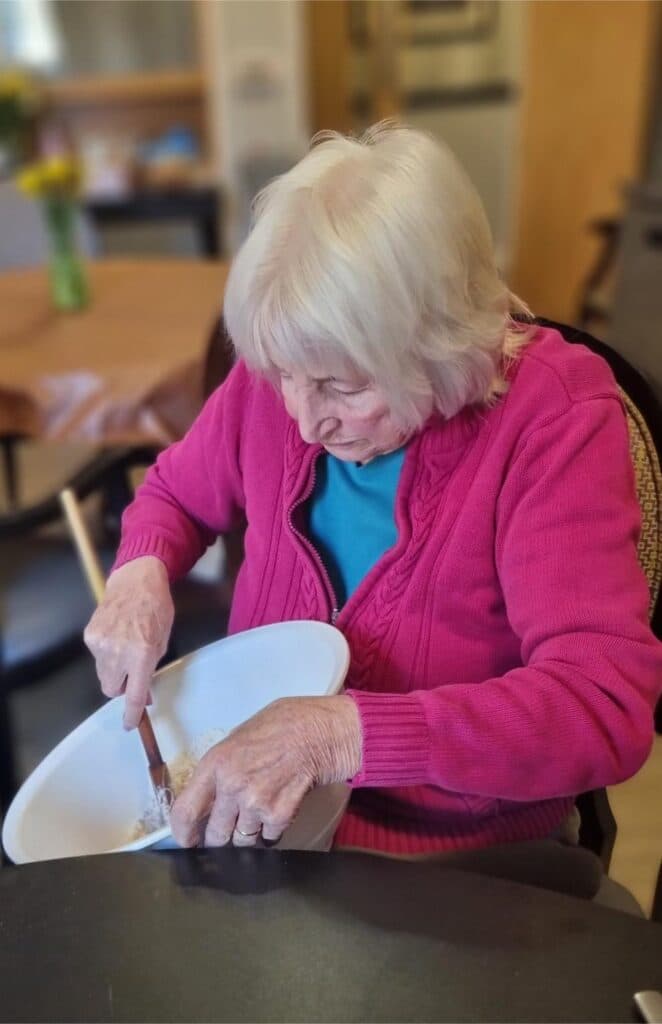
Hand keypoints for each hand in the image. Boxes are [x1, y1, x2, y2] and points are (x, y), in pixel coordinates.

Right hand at [83, 556, 173, 728]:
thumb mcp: (163, 640)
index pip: (133, 695)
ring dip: (114, 669)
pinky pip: (97, 657)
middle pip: (111, 689)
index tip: (130, 724)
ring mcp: (100, 644)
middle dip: (121, 687)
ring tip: (126, 646)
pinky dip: (106, 653)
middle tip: (132, 674)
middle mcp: (117, 652)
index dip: (132, 714)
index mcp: (141, 655)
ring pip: (103, 674)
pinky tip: (116, 635)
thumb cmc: (157, 608)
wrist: (135, 580)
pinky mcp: (89, 636)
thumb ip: (151, 669)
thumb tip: (143, 695)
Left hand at [170, 694, 361, 847]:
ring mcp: (256, 803)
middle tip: (232, 825)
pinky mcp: (280, 815)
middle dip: (221, 835)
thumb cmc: (284, 725)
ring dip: (249, 833)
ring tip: (262, 807)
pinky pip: (268, 838)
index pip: (185, 812)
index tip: (188, 841)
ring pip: (242, 841)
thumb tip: (205, 798)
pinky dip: (273, 830)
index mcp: (215, 763)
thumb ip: (220, 769)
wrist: (323, 730)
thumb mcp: (240, 738)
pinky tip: (281, 805)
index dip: (184, 834)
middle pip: (214, 835)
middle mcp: (231, 786)